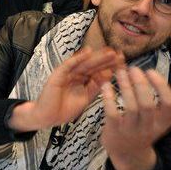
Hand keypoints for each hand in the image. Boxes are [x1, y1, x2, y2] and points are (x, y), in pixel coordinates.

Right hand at [8, 47, 123, 131]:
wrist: (47, 117)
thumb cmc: (64, 110)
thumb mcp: (85, 98)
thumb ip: (95, 87)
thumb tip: (109, 75)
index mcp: (83, 82)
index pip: (98, 72)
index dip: (110, 66)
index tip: (123, 62)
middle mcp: (76, 75)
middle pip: (93, 66)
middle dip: (106, 60)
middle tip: (120, 54)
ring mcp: (67, 74)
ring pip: (84, 64)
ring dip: (96, 57)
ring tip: (109, 52)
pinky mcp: (58, 75)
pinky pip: (69, 65)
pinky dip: (78, 58)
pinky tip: (88, 52)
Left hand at [102, 68, 170, 169]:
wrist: (128, 155)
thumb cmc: (145, 129)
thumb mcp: (162, 122)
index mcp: (163, 122)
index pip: (169, 105)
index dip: (161, 87)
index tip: (151, 71)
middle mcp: (149, 127)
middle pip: (147, 105)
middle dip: (140, 84)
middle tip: (133, 68)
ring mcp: (131, 130)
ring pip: (130, 107)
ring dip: (125, 87)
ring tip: (120, 72)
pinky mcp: (115, 130)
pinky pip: (112, 113)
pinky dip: (109, 98)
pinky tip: (106, 85)